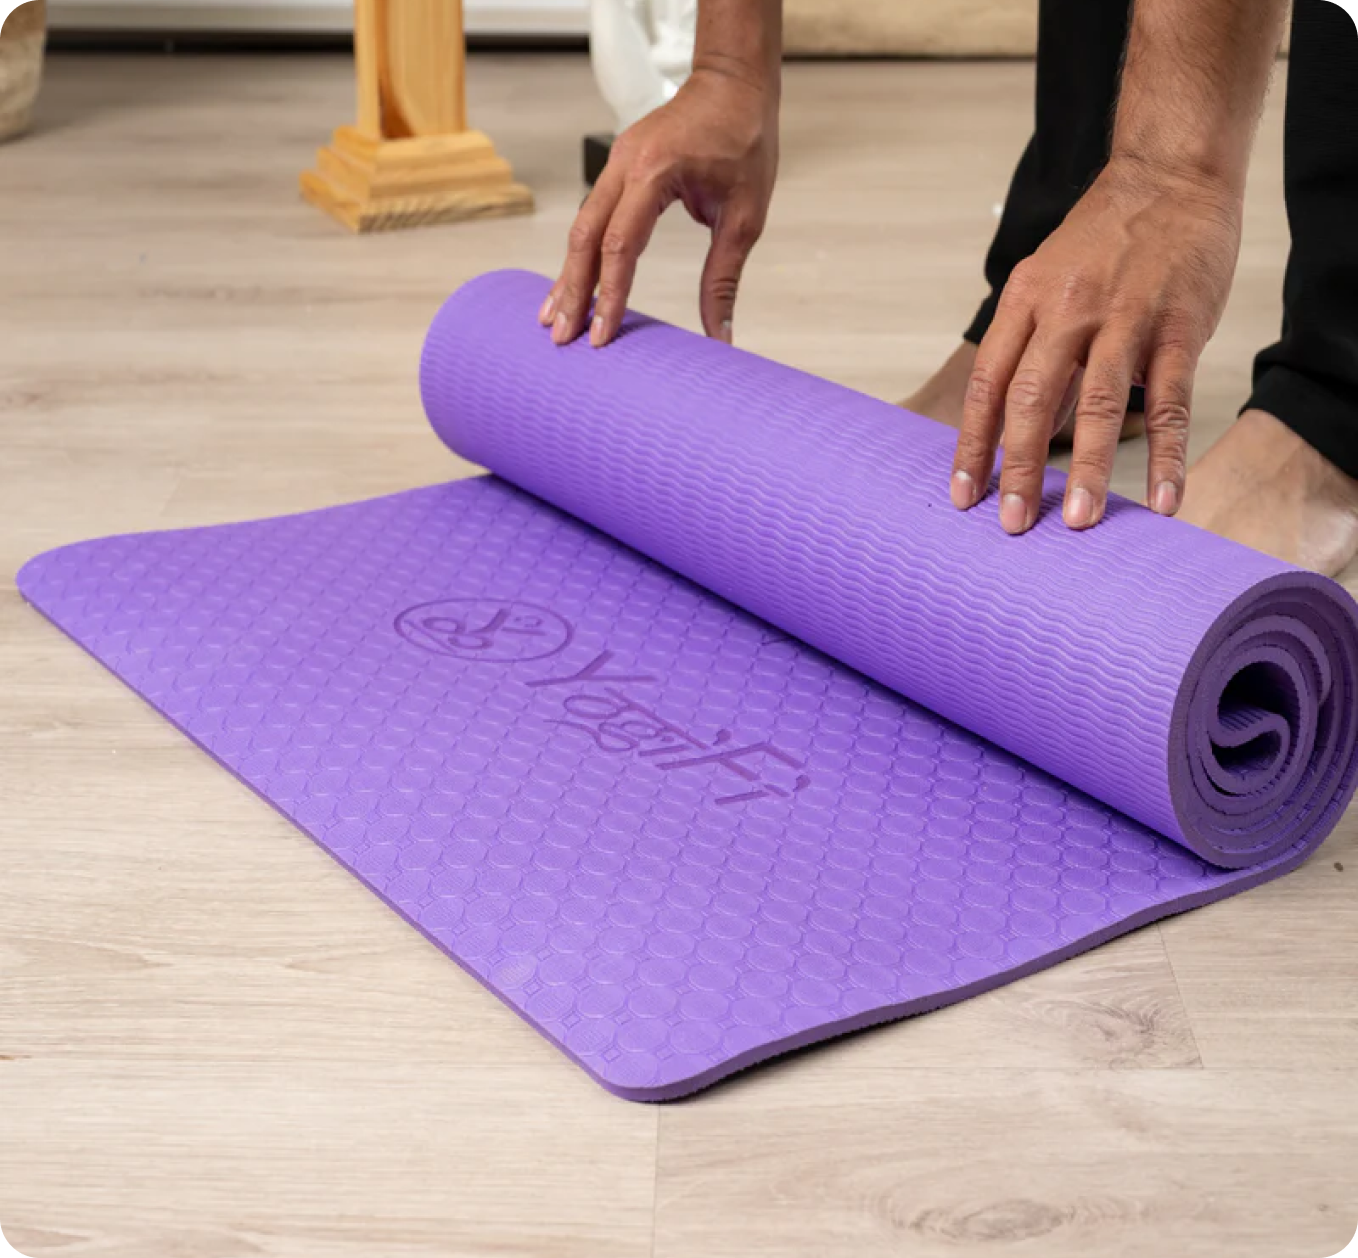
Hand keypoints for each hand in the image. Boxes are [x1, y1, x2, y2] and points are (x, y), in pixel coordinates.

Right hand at [539, 65, 777, 347]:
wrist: (733, 83)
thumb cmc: (744, 141)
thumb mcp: (746, 215)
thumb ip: (724, 277)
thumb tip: (720, 336)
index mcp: (655, 173)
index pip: (620, 245)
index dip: (609, 295)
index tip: (601, 335)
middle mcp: (624, 165)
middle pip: (585, 237)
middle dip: (573, 291)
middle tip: (562, 339)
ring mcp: (615, 162)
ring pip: (581, 227)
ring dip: (568, 275)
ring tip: (553, 319)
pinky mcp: (617, 167)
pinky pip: (591, 215)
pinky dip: (581, 253)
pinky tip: (571, 282)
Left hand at [950, 157, 1242, 531]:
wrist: (1171, 174)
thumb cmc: (1102, 242)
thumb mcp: (1048, 284)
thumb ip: (1034, 354)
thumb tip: (1020, 433)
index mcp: (1024, 301)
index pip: (988, 384)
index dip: (973, 445)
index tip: (963, 496)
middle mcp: (1067, 310)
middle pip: (1031, 399)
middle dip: (1017, 467)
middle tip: (1012, 525)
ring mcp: (1125, 317)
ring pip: (1098, 403)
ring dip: (1086, 468)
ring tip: (1078, 521)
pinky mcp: (1180, 326)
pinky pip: (1171, 400)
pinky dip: (1166, 454)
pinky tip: (1163, 498)